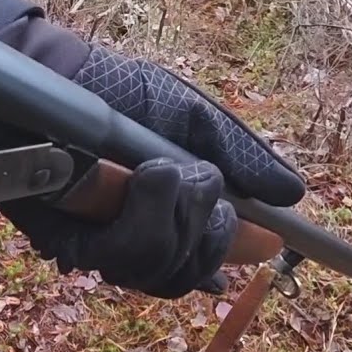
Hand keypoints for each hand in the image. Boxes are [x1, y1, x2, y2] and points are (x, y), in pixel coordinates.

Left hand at [0, 16, 304, 297]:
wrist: (59, 77)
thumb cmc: (118, 94)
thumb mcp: (191, 119)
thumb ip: (239, 157)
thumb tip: (292, 194)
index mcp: (163, 214)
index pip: (200, 260)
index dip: (227, 256)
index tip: (266, 244)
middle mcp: (131, 235)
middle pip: (186, 274)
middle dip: (210, 230)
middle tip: (202, 180)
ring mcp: (99, 242)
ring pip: (158, 270)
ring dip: (175, 218)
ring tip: (163, 170)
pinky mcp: (65, 241)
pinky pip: (119, 256)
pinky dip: (145, 214)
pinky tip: (146, 178)